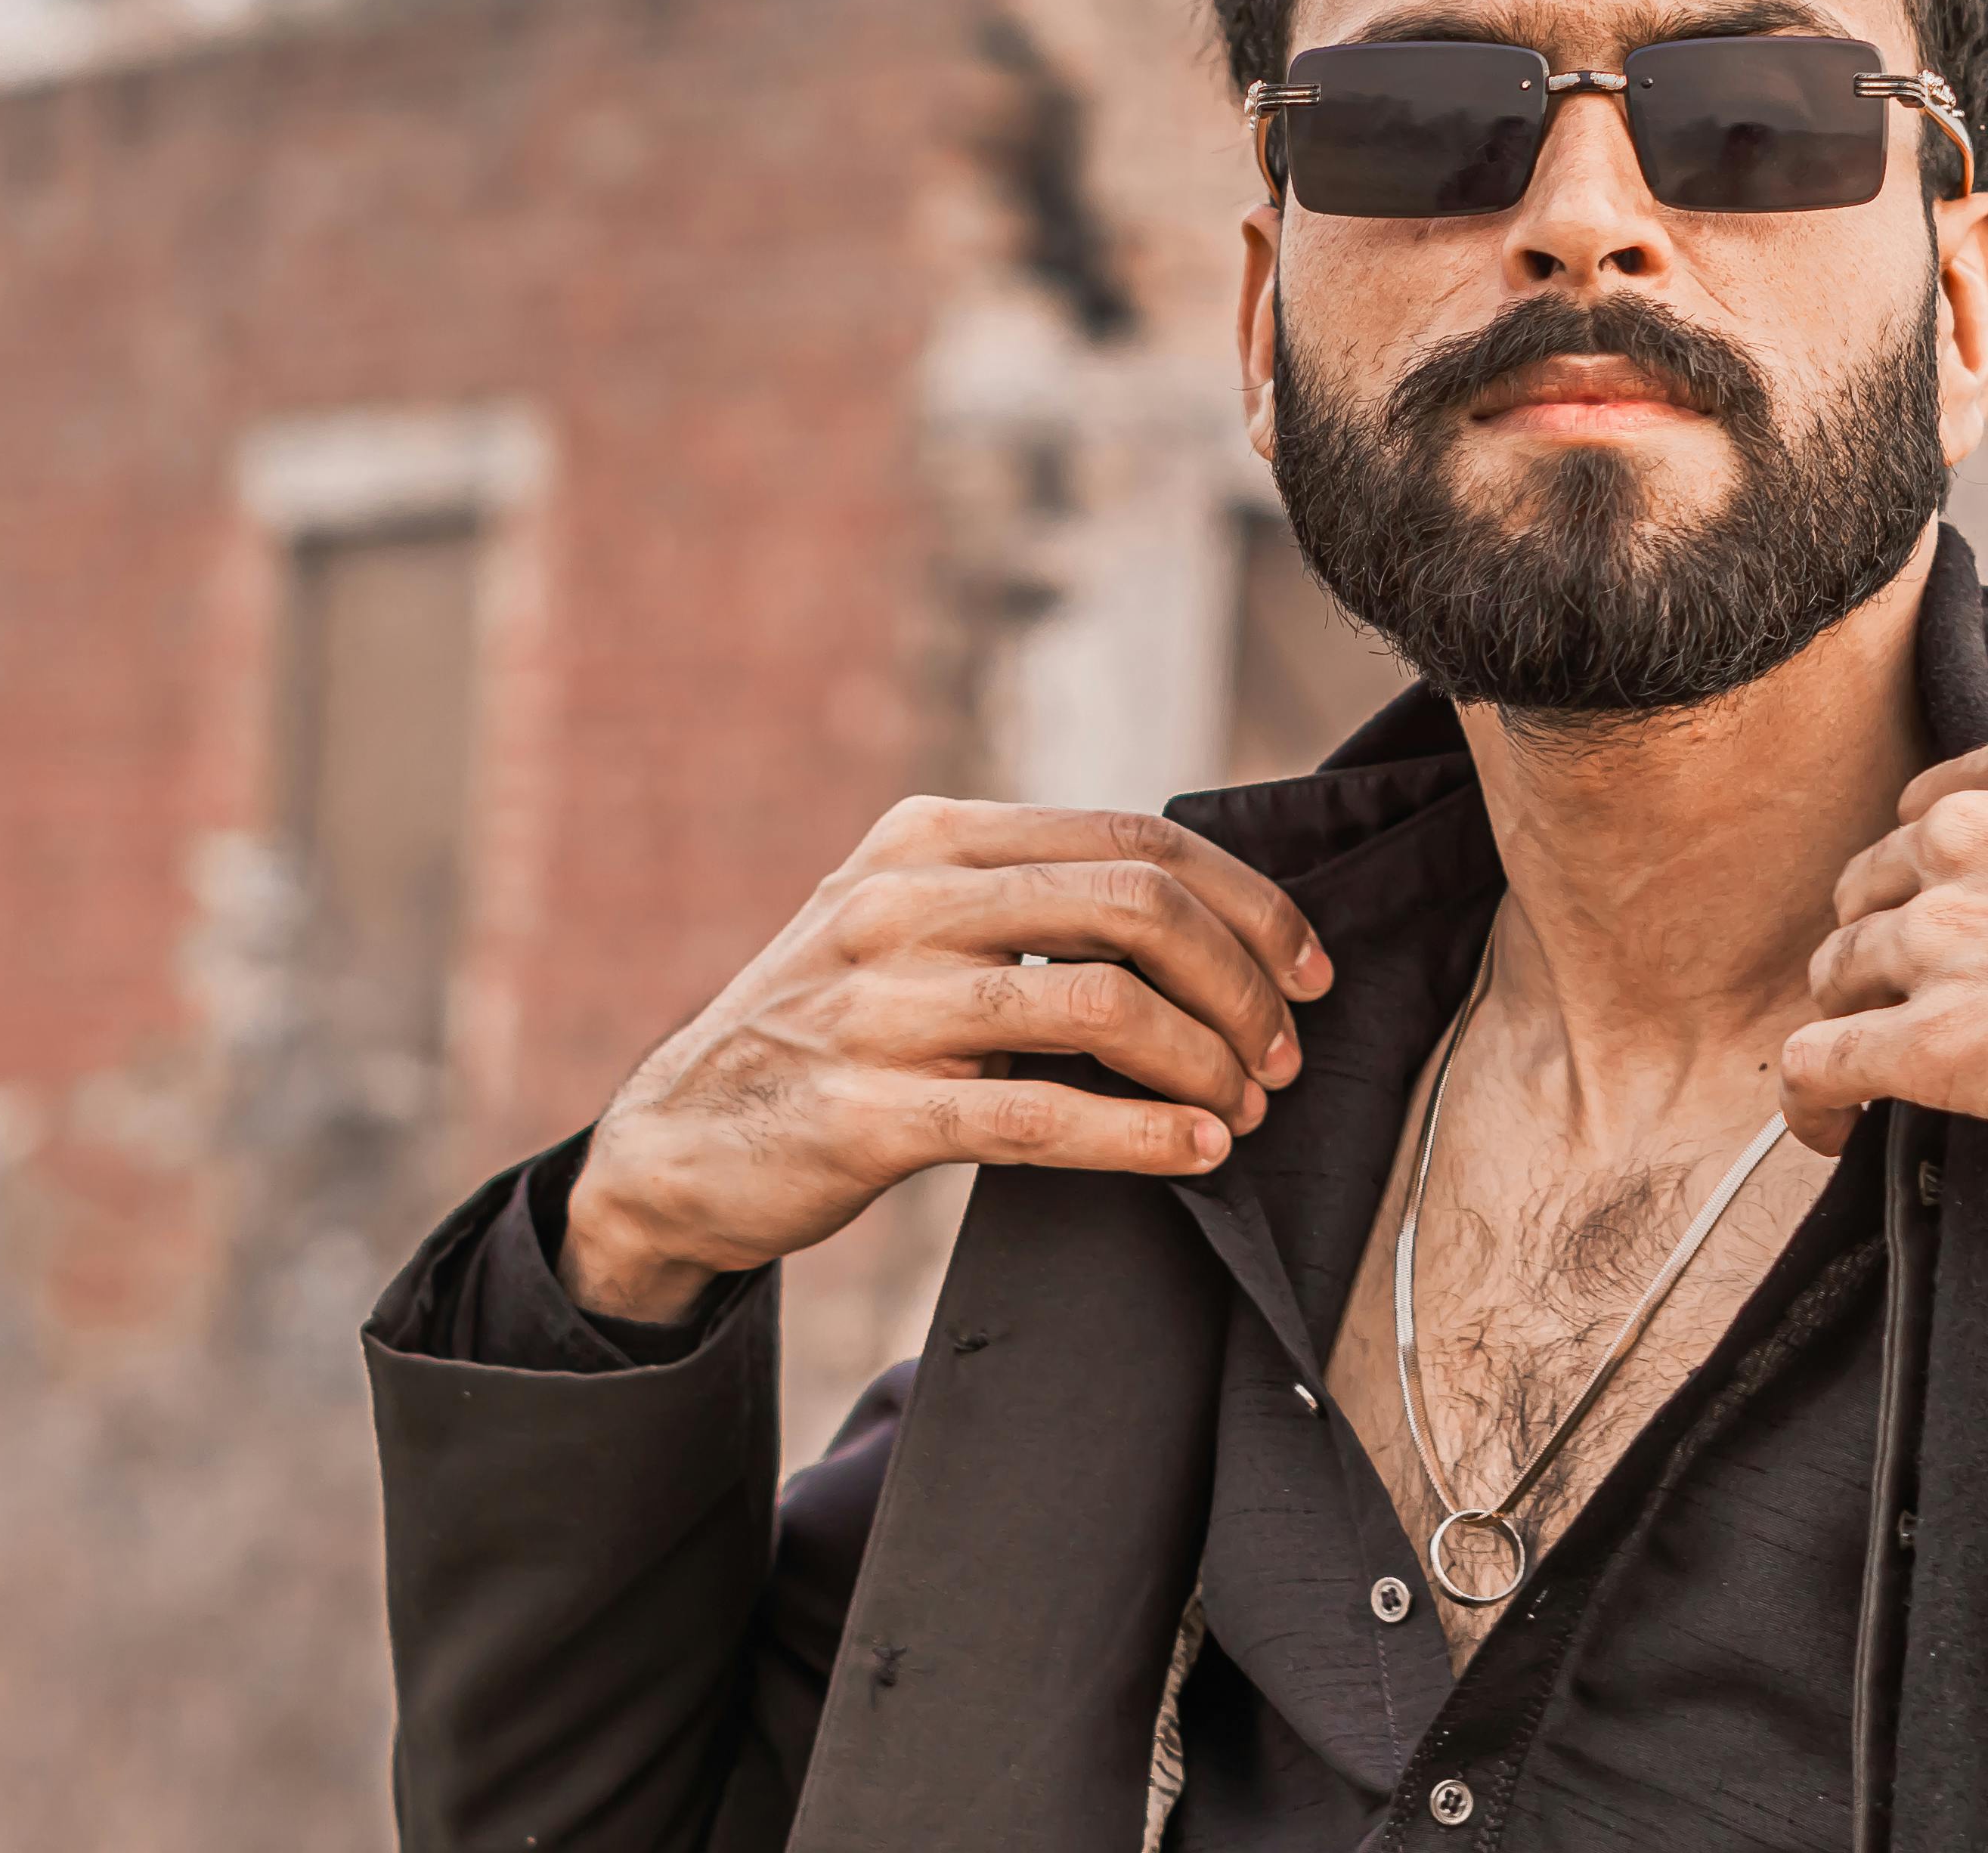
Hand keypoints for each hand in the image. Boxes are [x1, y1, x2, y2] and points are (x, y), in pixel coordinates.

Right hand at [559, 797, 1333, 1319]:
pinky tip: (1198, 1149)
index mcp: (930, 836)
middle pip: (1135, 908)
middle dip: (1241, 982)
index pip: (1134, 841)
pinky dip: (1141, 1134)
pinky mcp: (870, 1112)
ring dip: (1205, 1060)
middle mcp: (903, 901)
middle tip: (1285, 1052)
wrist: (678, 1143)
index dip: (1249, 904)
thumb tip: (1208, 917)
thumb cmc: (832, 1029)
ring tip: (1243, 1106)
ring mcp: (882, 1006)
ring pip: (1103, 1006)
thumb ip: (1027, 896)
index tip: (1309, 968)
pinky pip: (1040, 1115)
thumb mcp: (909, 920)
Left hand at [1777, 721, 1987, 1162]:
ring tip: (1874, 1076)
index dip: (1924, 884)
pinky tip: (1829, 1126)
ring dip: (1854, 1020)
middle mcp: (1966, 832)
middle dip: (1889, 951)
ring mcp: (1943, 932)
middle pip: (1869, 894)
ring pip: (1836, 973)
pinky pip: (1816, 1062)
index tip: (1944, 930)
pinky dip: (1809, 1099)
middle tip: (1927, 1006)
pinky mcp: (1934, 1037)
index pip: (1921, 816)